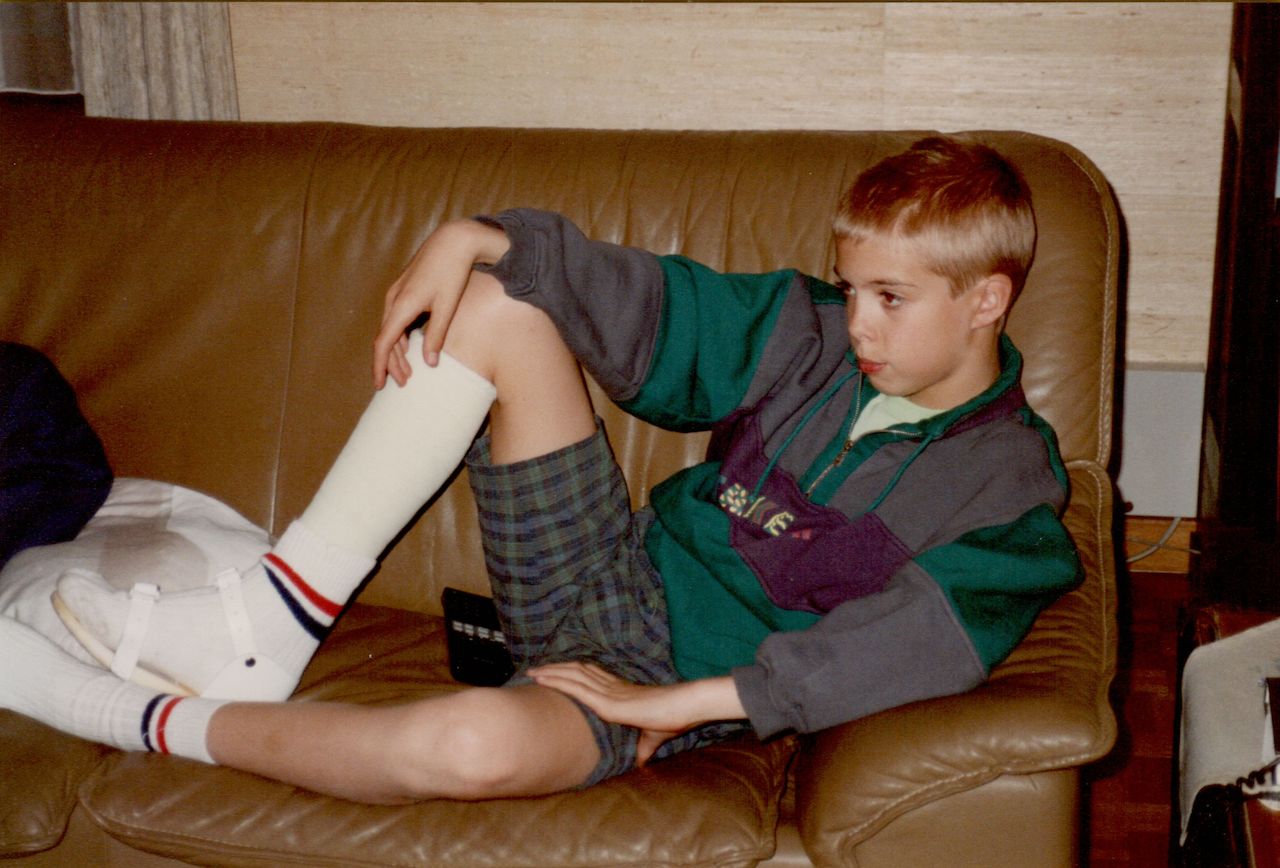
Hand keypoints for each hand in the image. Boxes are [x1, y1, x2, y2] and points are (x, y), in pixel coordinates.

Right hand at [372, 219, 509, 387]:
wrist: (453, 241)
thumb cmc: (452, 273)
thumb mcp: (447, 307)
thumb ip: (437, 336)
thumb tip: (430, 364)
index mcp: (401, 306)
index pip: (383, 343)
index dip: (380, 366)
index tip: (380, 385)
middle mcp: (393, 299)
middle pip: (385, 339)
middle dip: (392, 363)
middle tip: (405, 383)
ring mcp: (396, 293)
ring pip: (389, 329)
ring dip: (396, 351)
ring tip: (408, 370)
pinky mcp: (403, 289)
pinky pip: (395, 319)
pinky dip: (399, 337)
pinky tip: (409, 347)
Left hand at [527, 662, 744, 765]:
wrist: (685, 707)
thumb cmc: (673, 718)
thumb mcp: (653, 737)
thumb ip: (644, 748)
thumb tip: (640, 764)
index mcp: (620, 692)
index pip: (590, 677)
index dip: (571, 673)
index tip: (555, 673)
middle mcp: (611, 687)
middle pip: (577, 672)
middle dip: (555, 670)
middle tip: (535, 670)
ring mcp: (609, 692)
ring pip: (573, 675)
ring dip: (552, 673)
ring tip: (533, 673)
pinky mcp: (609, 702)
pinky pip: (578, 688)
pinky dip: (559, 682)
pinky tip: (545, 680)